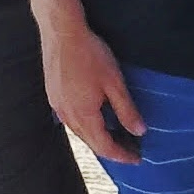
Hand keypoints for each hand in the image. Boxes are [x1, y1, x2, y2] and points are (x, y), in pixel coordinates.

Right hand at [43, 18, 143, 164]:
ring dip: (98, 138)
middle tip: (131, 151)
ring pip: (80, 132)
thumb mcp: (114, 82)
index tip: (137, 160)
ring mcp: (57, 107)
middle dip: (112, 149)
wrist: (62, 33)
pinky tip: (96, 119)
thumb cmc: (91, 55)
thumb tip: (139, 132)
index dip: (122, 155)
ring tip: (117, 137)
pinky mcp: (53, 97)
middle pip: (91, 142)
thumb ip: (126, 109)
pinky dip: (87, 126)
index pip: (104, 146)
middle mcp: (67, 116)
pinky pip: (71, 120)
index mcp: (84, 115)